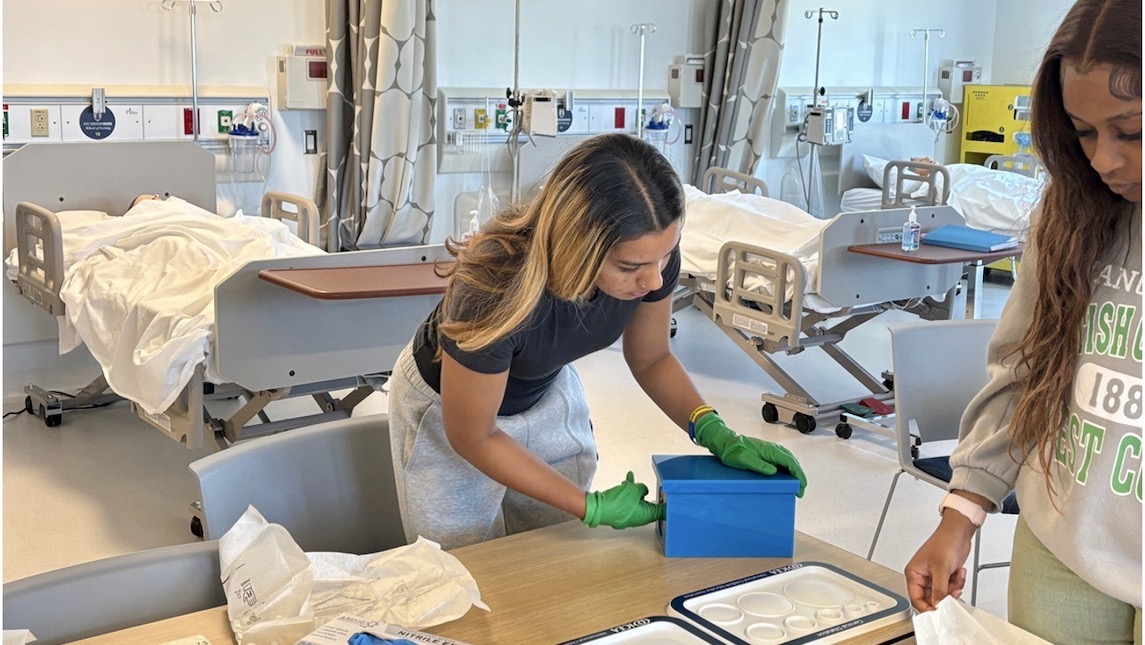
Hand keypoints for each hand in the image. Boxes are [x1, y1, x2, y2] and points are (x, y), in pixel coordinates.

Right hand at [582, 472, 664, 528]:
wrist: (597, 507)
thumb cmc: (616, 502)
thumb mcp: (635, 489)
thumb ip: (643, 489)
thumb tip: (643, 490)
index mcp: (646, 516)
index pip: (662, 511)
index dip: (665, 501)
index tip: (667, 495)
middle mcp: (639, 519)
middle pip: (648, 504)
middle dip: (646, 493)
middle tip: (646, 486)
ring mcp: (629, 517)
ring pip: (636, 501)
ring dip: (634, 491)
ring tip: (631, 481)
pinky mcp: (620, 514)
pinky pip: (627, 502)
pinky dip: (627, 494)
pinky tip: (624, 484)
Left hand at [693, 414, 807, 496]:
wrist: (726, 442)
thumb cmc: (733, 451)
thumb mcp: (744, 460)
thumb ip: (759, 465)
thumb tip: (774, 471)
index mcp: (770, 450)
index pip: (791, 462)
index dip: (799, 475)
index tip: (802, 485)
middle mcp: (773, 449)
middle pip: (793, 462)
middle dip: (799, 476)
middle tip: (800, 490)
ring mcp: (771, 450)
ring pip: (789, 461)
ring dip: (795, 473)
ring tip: (796, 486)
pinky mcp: (767, 453)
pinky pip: (782, 461)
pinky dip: (789, 469)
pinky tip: (787, 477)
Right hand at [904, 514, 976, 610]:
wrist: (958, 533)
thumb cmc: (944, 542)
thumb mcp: (941, 568)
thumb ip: (939, 590)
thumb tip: (938, 605)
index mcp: (914, 574)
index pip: (916, 599)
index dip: (928, 608)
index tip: (939, 613)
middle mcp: (922, 576)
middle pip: (931, 598)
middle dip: (945, 595)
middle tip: (953, 592)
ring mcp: (934, 577)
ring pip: (943, 594)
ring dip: (953, 587)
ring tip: (956, 576)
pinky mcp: (944, 576)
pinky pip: (951, 588)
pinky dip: (957, 582)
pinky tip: (958, 572)